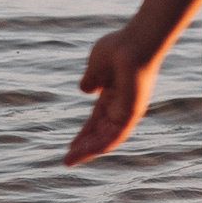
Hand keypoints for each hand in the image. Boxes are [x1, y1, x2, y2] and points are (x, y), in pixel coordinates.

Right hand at [65, 23, 165, 165]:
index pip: (97, 120)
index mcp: (113, 94)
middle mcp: (122, 104)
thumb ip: (92, 79)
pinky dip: (101, 144)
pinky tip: (86, 151)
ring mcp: (128, 109)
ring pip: (108, 137)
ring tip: (70, 160)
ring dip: (89, 149)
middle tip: (68, 159)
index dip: (84, 133)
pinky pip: (117, 134)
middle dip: (84, 146)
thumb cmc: (118, 48)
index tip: (70, 146)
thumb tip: (86, 89)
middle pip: (102, 132)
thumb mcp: (97, 66)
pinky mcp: (133, 111)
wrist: (133, 42)